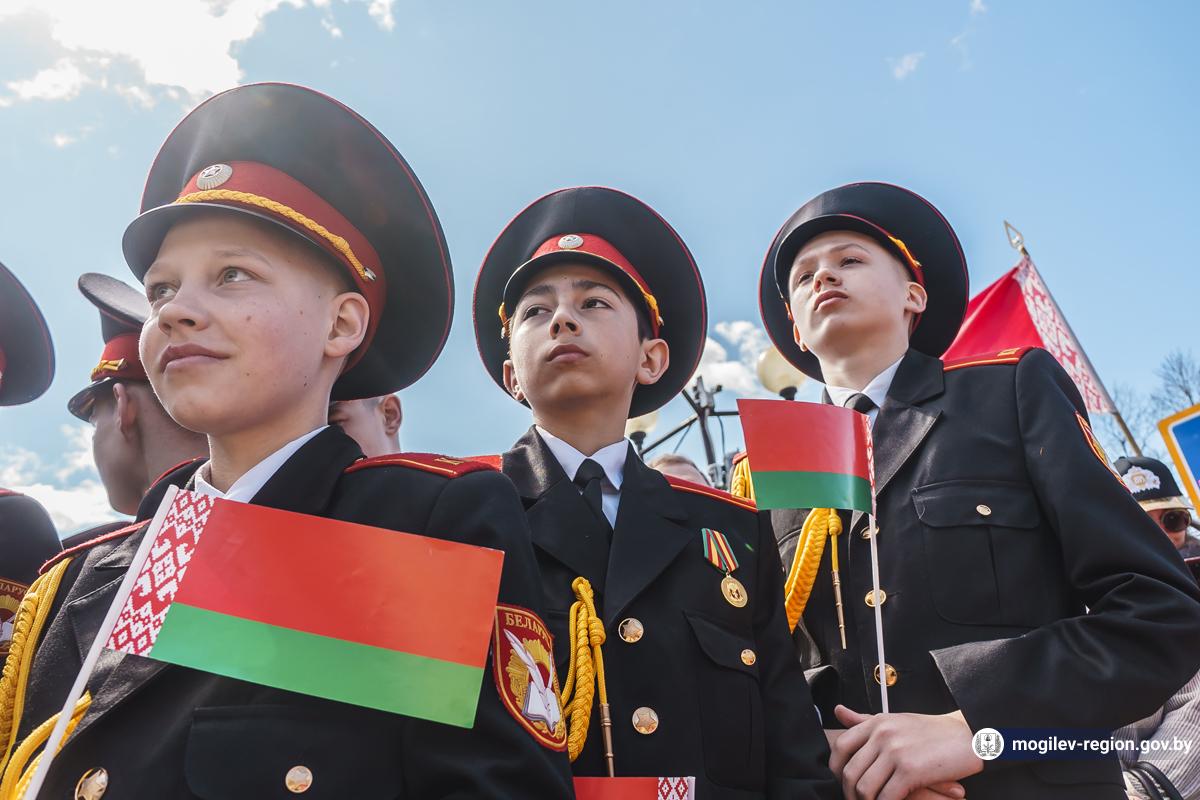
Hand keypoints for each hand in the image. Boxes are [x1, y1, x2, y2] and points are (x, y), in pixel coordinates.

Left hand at [829, 705, 981, 799]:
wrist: (969, 736)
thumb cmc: (932, 733)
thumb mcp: (895, 720)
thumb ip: (865, 720)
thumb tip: (837, 710)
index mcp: (876, 722)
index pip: (840, 746)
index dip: (836, 769)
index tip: (844, 783)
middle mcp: (881, 734)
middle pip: (849, 772)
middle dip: (850, 794)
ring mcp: (894, 751)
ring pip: (864, 788)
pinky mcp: (909, 769)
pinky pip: (886, 797)